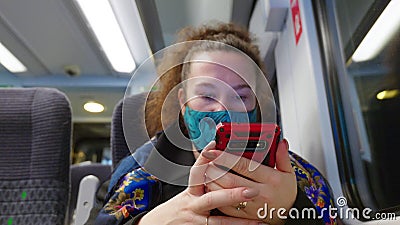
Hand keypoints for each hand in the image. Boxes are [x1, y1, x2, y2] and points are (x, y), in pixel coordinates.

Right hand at [138, 141, 262, 224]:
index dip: (206, 158)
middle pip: (213, 199)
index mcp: (191, 192)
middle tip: (251, 191)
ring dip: (240, 221)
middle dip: (233, 195)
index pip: (197, 172)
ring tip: (259, 219)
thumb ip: (203, 182)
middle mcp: (192, 205)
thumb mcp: (187, 193)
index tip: (215, 144)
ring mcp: (195, 221)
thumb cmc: (177, 209)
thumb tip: (218, 164)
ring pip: (219, 222)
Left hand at [204, 139, 296, 224]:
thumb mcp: (289, 174)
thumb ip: (283, 157)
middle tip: (206, 160)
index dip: (225, 157)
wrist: (289, 217)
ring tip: (206, 171)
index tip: (213, 150)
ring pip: (224, 193)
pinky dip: (215, 195)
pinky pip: (224, 206)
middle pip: (230, 179)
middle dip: (214, 169)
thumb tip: (281, 141)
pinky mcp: (243, 216)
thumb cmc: (285, 193)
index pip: (243, 165)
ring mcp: (251, 206)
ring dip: (212, 181)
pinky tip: (211, 186)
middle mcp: (260, 193)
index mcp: (271, 180)